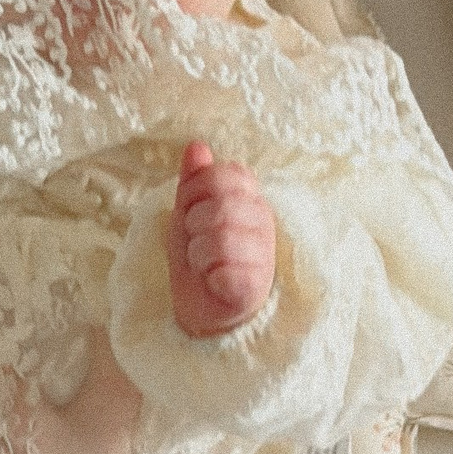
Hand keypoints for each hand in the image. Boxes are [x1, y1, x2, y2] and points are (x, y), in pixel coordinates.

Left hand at [166, 139, 274, 334]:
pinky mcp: (256, 287)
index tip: (191, 213)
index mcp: (248, 196)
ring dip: (198, 255)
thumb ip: (194, 179)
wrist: (199, 307)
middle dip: (194, 226)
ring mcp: (264, 254)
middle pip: (220, 205)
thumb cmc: (198, 256)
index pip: (223, 173)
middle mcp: (263, 220)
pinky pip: (224, 272)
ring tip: (204, 265)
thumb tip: (196, 146)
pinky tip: (215, 283)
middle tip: (197, 243)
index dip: (195, 192)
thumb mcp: (188, 211)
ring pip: (219, 239)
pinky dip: (210, 279)